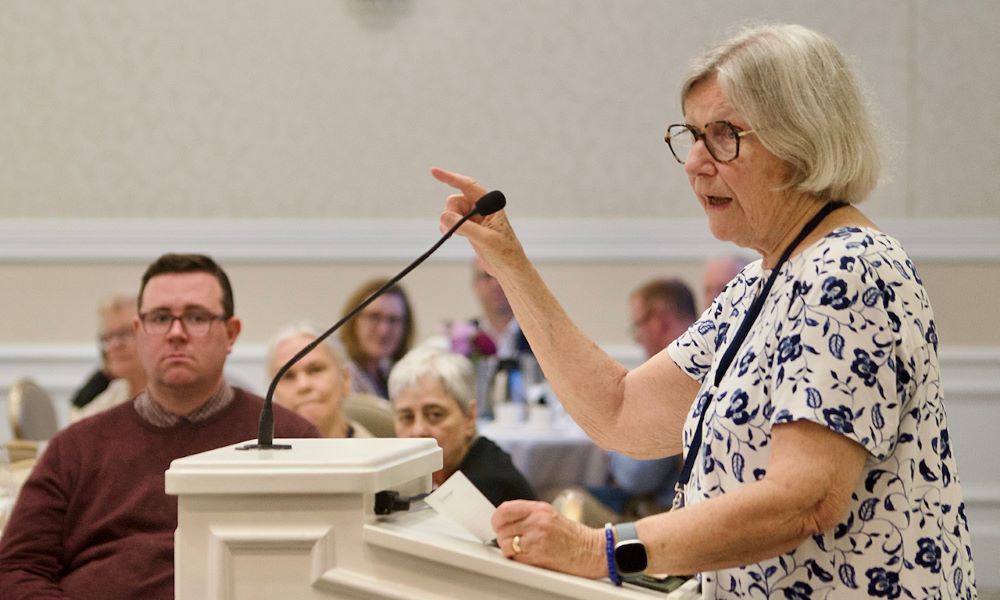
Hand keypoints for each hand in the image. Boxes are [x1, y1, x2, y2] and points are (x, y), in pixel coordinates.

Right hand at [430, 167, 524, 273]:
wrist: (509, 269)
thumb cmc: (505, 253)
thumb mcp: (485, 239)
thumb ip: (464, 227)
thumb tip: (444, 215)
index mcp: (490, 204)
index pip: (468, 185)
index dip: (450, 177)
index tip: (433, 171)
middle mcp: (482, 208)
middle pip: (456, 200)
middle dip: (450, 213)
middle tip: (453, 230)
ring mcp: (474, 218)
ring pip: (451, 211)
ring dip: (448, 222)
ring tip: (450, 235)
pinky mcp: (470, 228)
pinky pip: (452, 221)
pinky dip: (447, 227)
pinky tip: (449, 236)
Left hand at [491, 500, 605, 578]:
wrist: (592, 551)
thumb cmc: (573, 536)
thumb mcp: (550, 515)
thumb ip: (528, 514)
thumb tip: (505, 520)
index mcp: (539, 509)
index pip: (505, 510)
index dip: (497, 519)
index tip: (498, 524)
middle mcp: (537, 522)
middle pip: (502, 529)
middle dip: (504, 536)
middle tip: (513, 540)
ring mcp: (537, 539)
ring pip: (505, 544)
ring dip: (509, 549)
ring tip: (522, 549)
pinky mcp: (538, 556)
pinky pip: (515, 558)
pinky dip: (518, 559)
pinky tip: (529, 557)